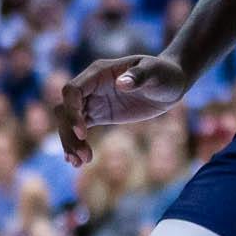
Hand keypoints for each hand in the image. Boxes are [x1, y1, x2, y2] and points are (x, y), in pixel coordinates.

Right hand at [55, 55, 187, 165]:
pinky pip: (79, 129)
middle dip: (68, 132)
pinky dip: (76, 143)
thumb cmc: (163, 73)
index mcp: (98, 73)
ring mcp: (92, 101)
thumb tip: (122, 84)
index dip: (72, 111)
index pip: (72, 91)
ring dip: (70, 141)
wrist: (169, 83)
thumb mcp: (154, 72)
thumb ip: (138, 76)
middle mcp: (90, 87)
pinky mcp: (98, 115)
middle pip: (65, 109)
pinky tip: (77, 161)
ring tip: (78, 162)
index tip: (83, 132)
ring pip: (68, 121)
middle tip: (82, 156)